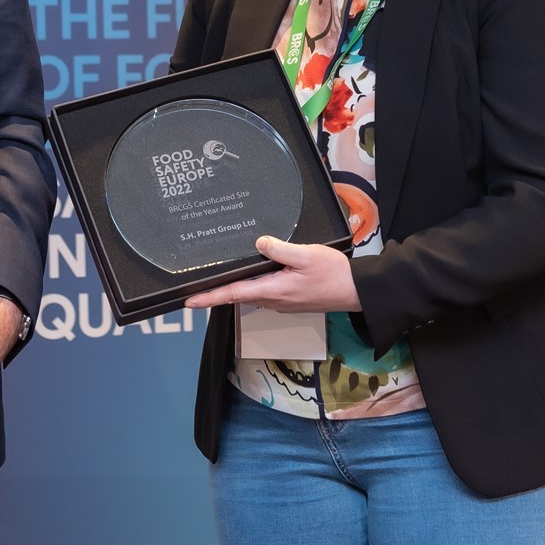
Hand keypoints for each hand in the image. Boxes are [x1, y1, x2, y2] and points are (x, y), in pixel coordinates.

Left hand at [184, 237, 359, 312]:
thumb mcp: (306, 255)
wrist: (356, 291)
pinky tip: (249, 273)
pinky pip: (264, 291)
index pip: (233, 294)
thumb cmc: (333, 274)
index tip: (189, 301)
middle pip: (238, 294)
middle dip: (216, 291)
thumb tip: (259, 242)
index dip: (209, 297)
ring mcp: (281, 302)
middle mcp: (274, 300)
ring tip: (215, 277)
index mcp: (274, 290)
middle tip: (194, 286)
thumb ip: (280, 249)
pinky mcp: (288, 299)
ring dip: (232, 287)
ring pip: (250, 293)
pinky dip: (250, 284)